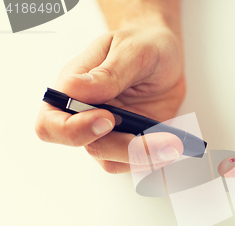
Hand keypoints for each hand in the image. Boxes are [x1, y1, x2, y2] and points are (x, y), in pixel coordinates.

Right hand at [35, 25, 185, 172]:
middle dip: (125, 147)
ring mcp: (110, 132)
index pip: (52, 123)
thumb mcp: (132, 50)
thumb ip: (107, 74)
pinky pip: (135, 162)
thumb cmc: (144, 44)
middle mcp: (87, 115)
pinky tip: (172, 145)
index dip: (74, 130)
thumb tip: (76, 90)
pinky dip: (155, 158)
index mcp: (75, 88)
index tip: (109, 119)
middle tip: (161, 138)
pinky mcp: (131, 141)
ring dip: (145, 156)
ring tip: (173, 143)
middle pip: (89, 147)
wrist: (166, 55)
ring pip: (114, 161)